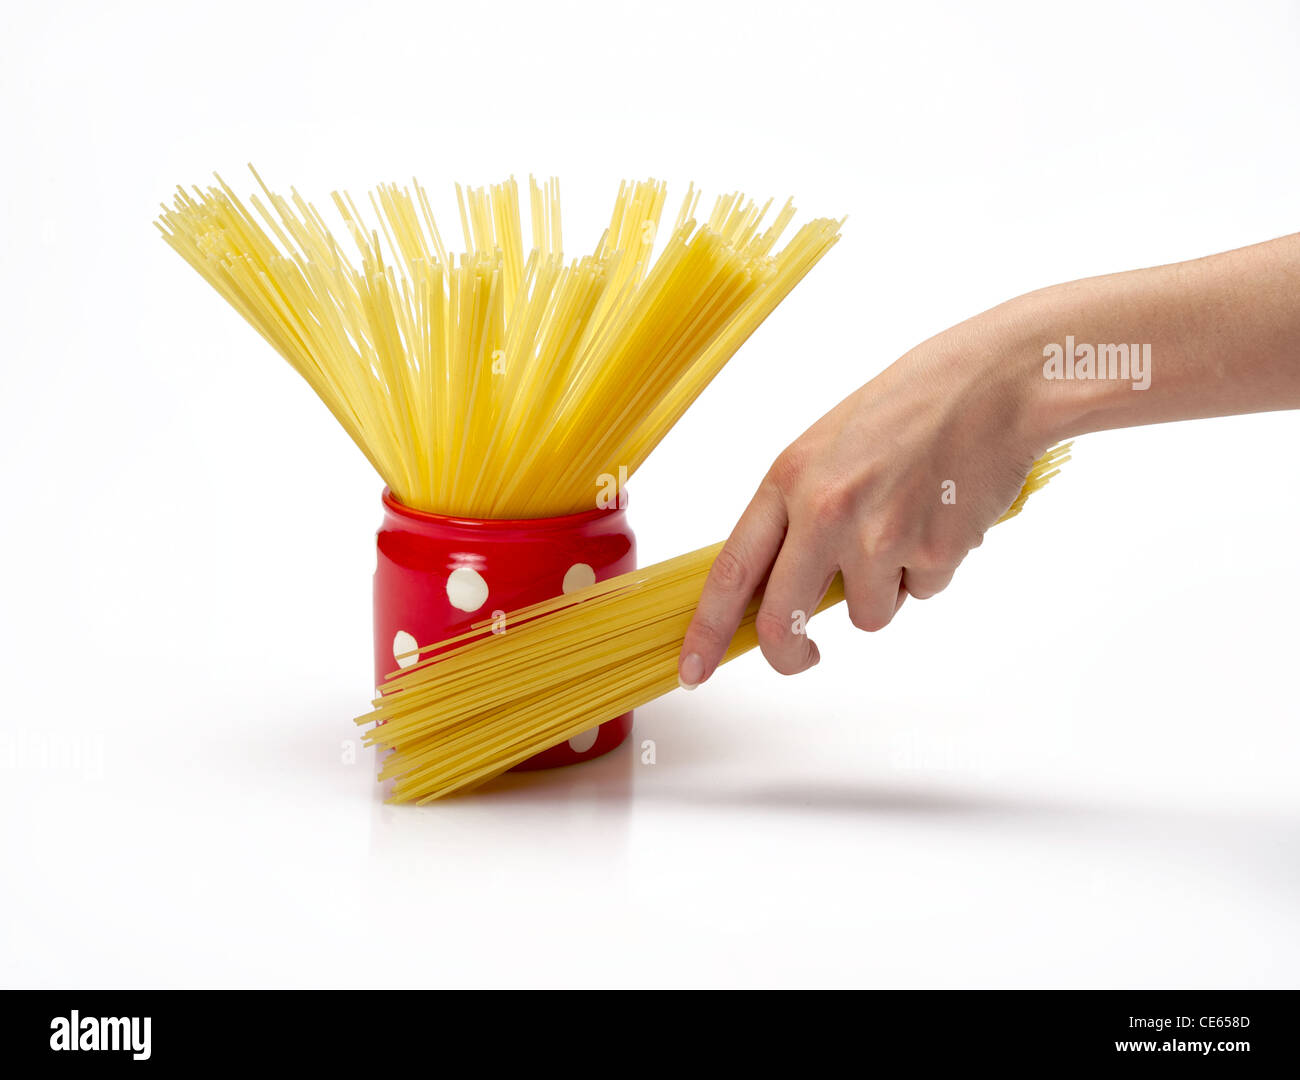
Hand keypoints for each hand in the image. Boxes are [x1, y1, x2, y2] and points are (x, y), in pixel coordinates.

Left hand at [677, 301, 1048, 685]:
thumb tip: (782, 584)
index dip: (707, 630)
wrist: (993, 383)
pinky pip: (920, 593)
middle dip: (788, 654)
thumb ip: (799, 513)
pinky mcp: (933, 553)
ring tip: (907, 526)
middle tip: (803, 656)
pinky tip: (941, 518)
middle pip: (783, 620)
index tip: (693, 667)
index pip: (731, 570)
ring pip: (865, 615)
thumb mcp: (828, 447)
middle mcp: (825, 510)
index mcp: (789, 479)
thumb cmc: (911, 406)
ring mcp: (880, 536)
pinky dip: (930, 570)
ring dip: (884, 591)